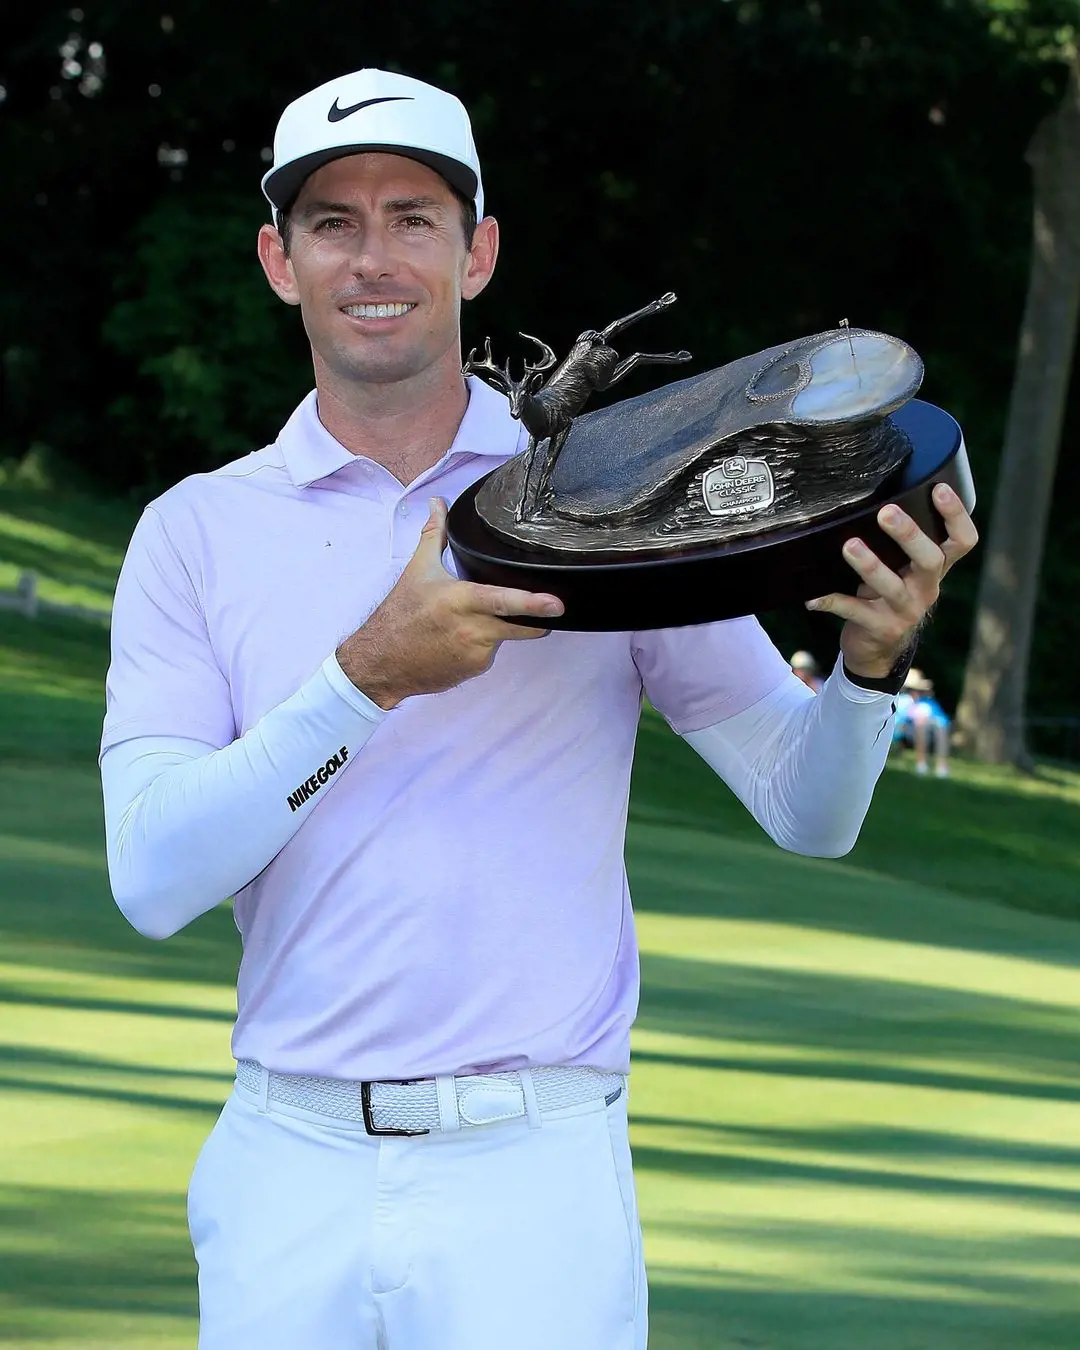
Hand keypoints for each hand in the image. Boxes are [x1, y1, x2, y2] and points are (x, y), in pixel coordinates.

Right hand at [336, 498, 563, 708]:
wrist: (381, 662)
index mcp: (460, 600)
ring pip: (508, 636)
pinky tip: (462, 640)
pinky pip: (492, 653)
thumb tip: (437, 502)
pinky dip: (484, 645)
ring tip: (474, 621)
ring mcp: (476, 653)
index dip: (533, 603)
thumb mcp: (417, 570)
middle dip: (538, 618)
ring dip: (501, 628)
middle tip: (545, 609)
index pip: (504, 601)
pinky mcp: (475, 669)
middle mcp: (472, 629)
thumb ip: (435, 533)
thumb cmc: (400, 614)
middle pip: (523, 626)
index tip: (557, 604)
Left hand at [805, 482, 977, 678]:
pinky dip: (832, 601)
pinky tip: (813, 597)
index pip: (962, 541)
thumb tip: (875, 497)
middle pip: (930, 559)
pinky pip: (854, 612)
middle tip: (886, 513)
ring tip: (850, 546)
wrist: (879, 648)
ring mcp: (905, 611)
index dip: (956, 515)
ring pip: (892, 586)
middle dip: (909, 534)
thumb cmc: (889, 595)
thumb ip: (900, 545)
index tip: (938, 488)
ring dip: (870, 565)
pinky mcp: (880, 627)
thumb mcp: (904, 571)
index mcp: (935, 569)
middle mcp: (926, 588)